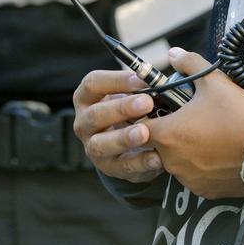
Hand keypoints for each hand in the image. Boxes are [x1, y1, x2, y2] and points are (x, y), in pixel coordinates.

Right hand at [73, 69, 163, 183]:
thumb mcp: (126, 93)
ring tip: (145, 132)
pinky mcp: (108, 168)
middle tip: (147, 103)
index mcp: (86, 97)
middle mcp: (84, 122)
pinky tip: (156, 157)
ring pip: (102, 144)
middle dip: (122, 108)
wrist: (126, 141)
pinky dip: (140, 162)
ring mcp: (93, 147)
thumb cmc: (126, 108)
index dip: (116, 80)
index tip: (141, 79)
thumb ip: (138, 86)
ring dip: (124, 138)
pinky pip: (122, 167)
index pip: (92, 83)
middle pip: (96, 114)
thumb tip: (160, 77)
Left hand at [145, 48, 243, 199]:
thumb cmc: (238, 115)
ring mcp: (189, 179)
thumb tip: (174, 54)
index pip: (140, 127)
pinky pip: (194, 177)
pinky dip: (200, 166)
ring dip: (184, 150)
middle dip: (169, 131)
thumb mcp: (214, 81)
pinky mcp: (206, 191)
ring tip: (205, 133)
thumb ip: (189, 64)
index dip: (146, 116)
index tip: (159, 108)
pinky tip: (215, 151)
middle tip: (188, 118)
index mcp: (169, 134)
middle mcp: (173, 162)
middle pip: (158, 145)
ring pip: (176, 162)